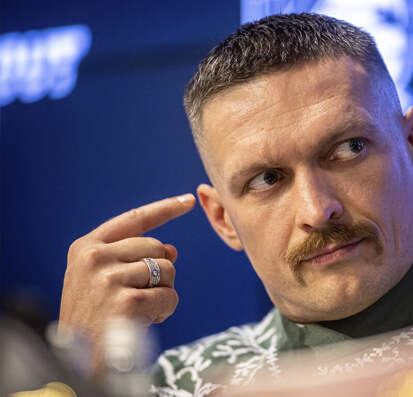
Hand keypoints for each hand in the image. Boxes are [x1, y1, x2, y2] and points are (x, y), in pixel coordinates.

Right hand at [58, 193, 195, 370]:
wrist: (79, 358)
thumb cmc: (95, 318)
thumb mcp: (104, 280)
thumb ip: (134, 258)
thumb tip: (171, 249)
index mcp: (85, 247)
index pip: (134, 220)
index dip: (164, 209)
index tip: (188, 200)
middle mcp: (94, 257)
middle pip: (158, 247)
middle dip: (160, 272)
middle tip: (139, 296)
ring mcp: (109, 278)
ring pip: (168, 270)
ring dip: (163, 292)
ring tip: (139, 310)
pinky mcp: (126, 301)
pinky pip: (170, 295)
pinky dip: (165, 309)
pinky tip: (145, 320)